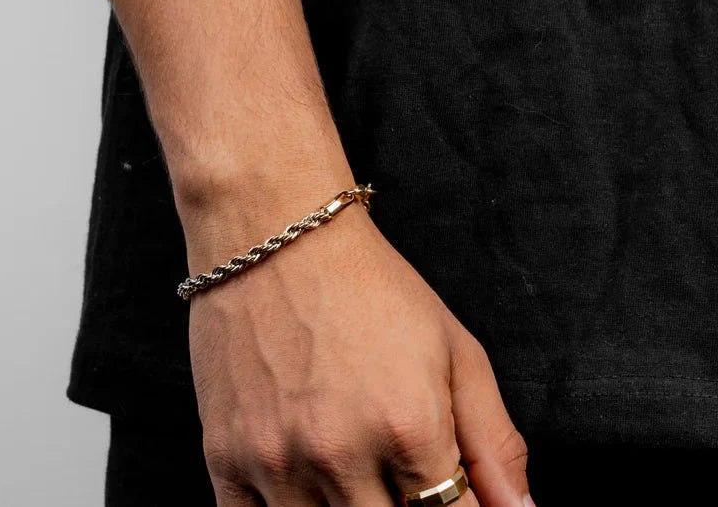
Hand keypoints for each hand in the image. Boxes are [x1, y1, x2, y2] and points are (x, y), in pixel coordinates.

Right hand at [187, 202, 530, 505]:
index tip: (440, 488)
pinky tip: (303, 487)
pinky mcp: (224, 458)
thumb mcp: (455, 350)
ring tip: (351, 466)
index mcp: (409, 427)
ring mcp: (276, 461)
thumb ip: (494, 442)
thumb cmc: (369, 287)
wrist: (273, 237)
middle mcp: (341, 454)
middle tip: (396, 473)